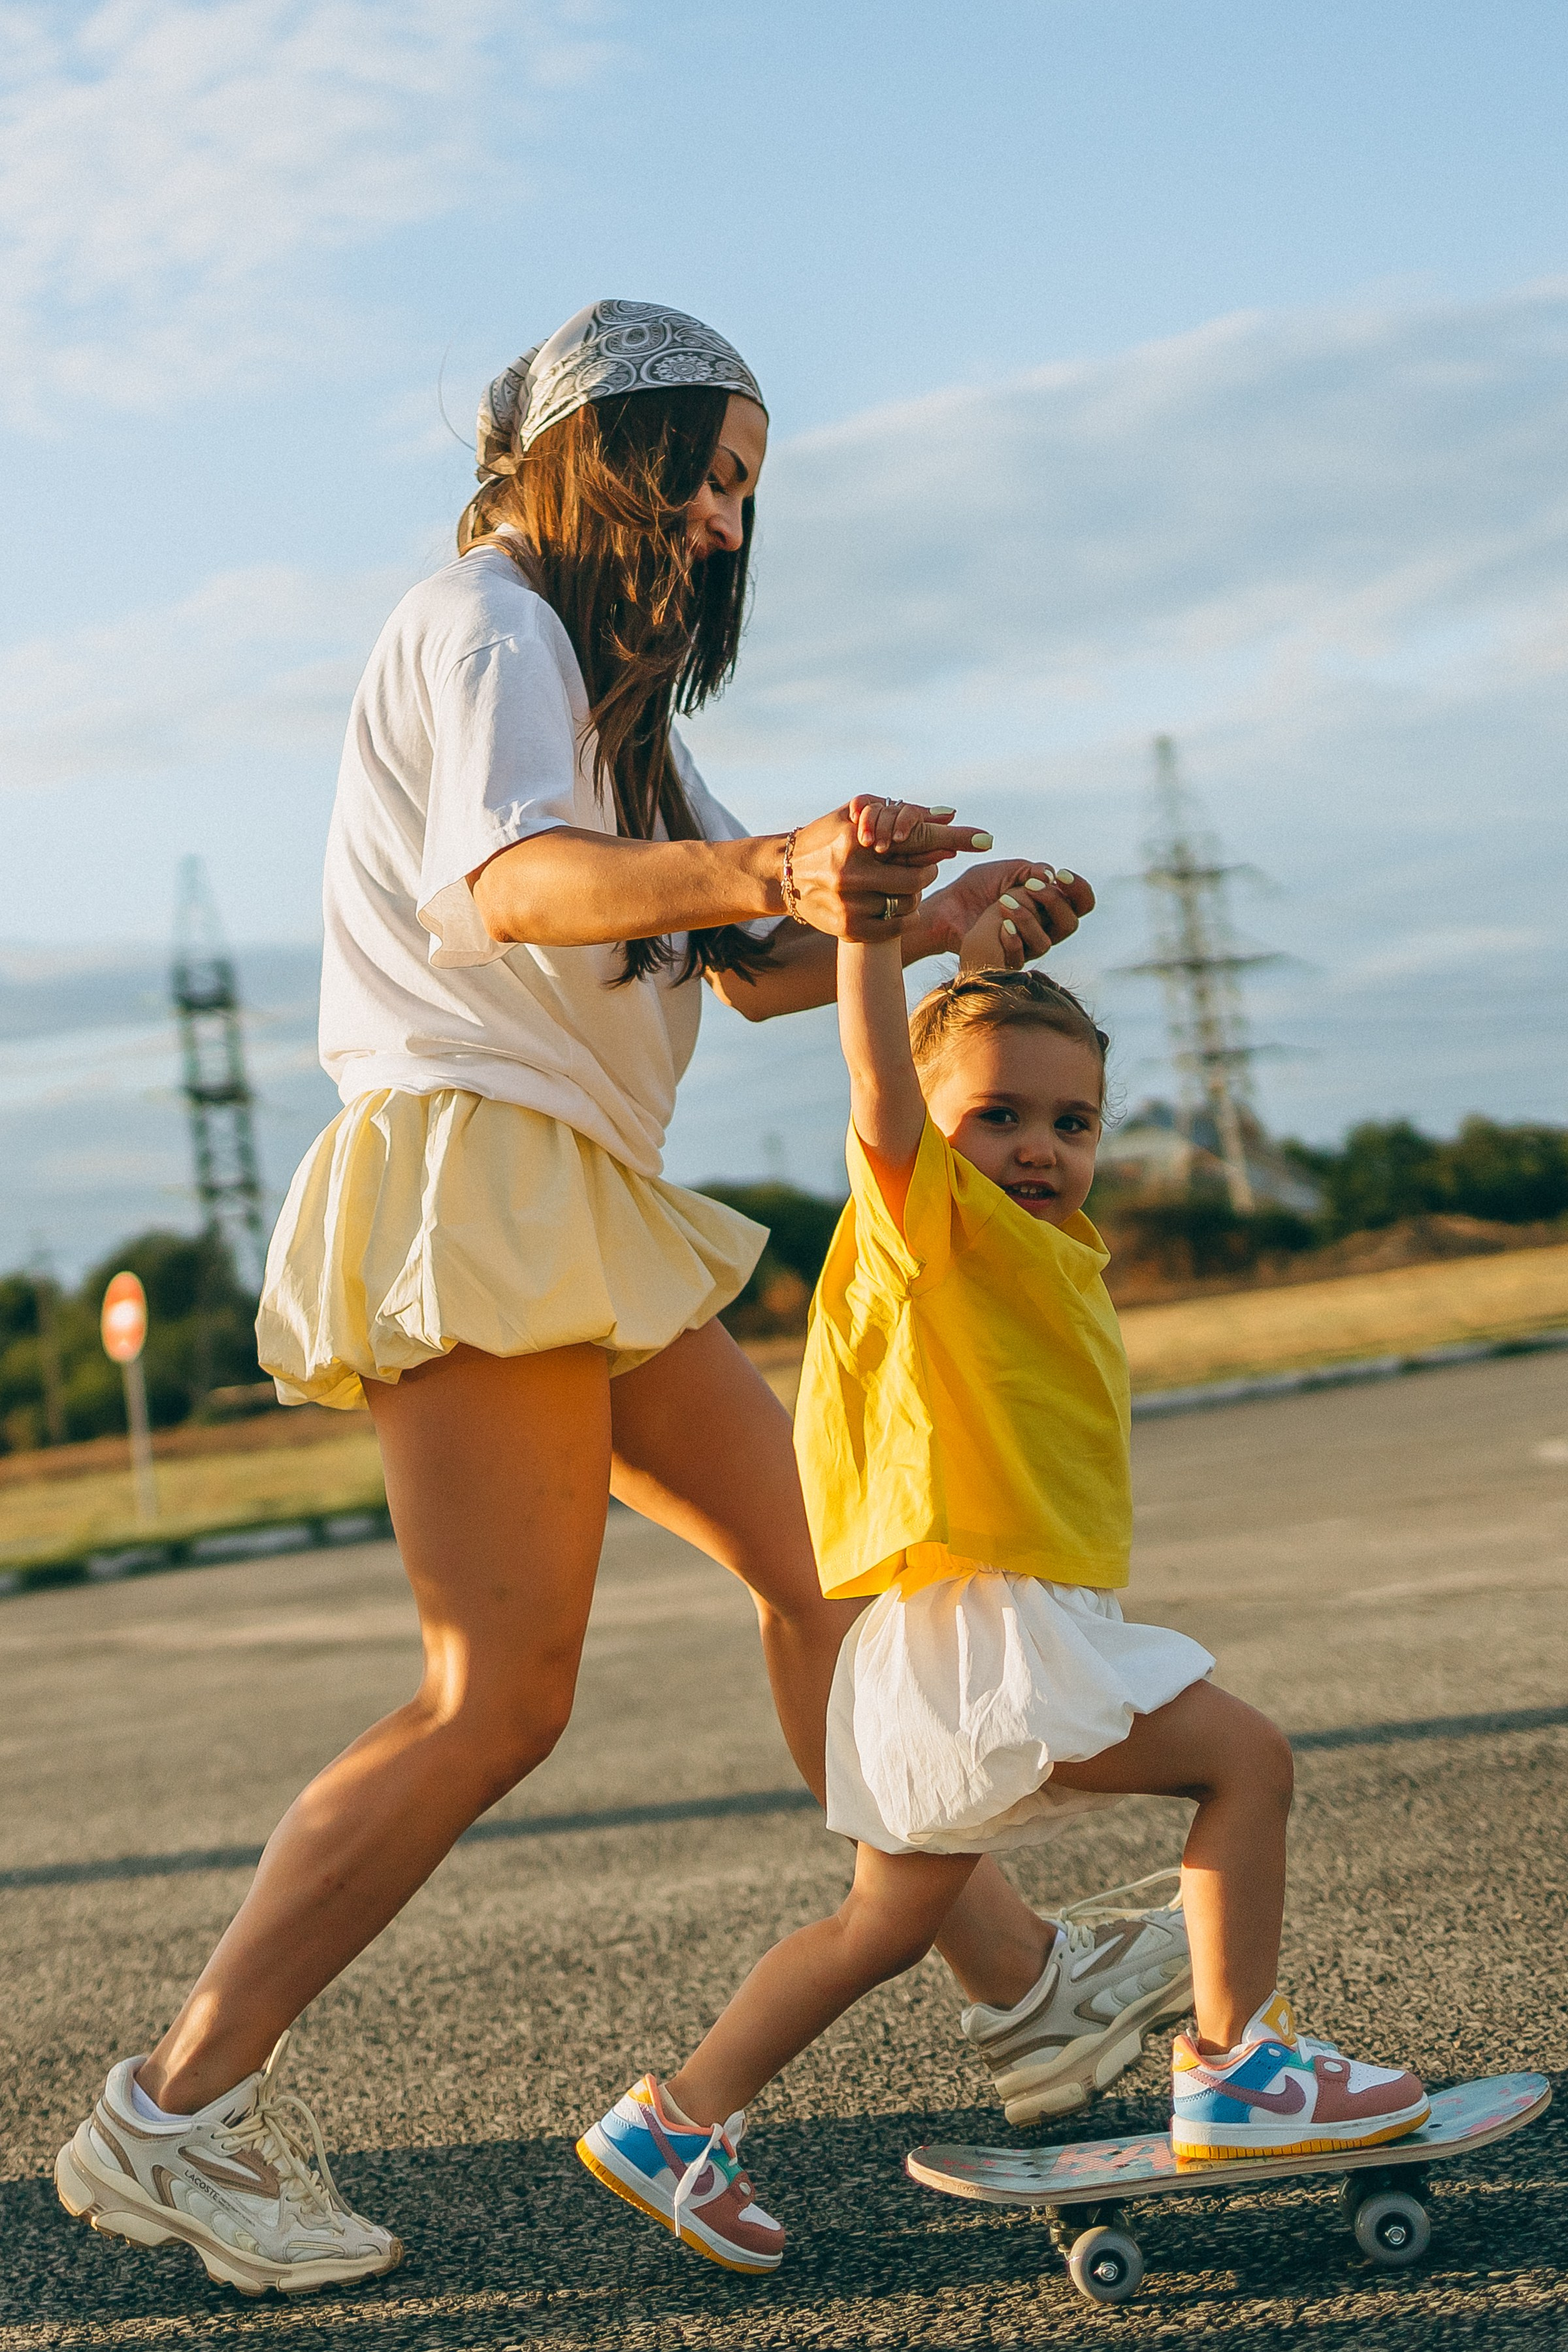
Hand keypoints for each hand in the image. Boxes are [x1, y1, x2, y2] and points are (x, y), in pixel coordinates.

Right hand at [785, 799, 991, 939]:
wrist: (782, 874)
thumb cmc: (826, 837)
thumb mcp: (855, 814)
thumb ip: (901, 812)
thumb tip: (949, 815)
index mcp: (855, 839)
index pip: (915, 838)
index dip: (953, 840)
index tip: (986, 839)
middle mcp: (851, 872)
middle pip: (916, 878)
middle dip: (927, 872)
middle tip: (925, 868)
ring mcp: (848, 904)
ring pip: (907, 904)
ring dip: (914, 896)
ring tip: (902, 886)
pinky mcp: (847, 928)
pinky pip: (894, 927)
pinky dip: (903, 917)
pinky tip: (896, 907)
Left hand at [918, 857, 1094, 959]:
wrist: (947, 908)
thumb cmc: (977, 888)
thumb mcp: (1005, 871)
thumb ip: (1030, 871)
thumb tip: (1051, 876)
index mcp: (1049, 906)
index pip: (1081, 903)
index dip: (1078, 889)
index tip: (1062, 875)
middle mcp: (1043, 929)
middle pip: (1070, 924)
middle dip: (1054, 902)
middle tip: (1033, 886)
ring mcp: (1026, 948)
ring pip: (1046, 942)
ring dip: (1027, 918)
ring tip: (1004, 901)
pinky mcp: (1006, 962)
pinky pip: (1020, 956)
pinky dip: (1012, 936)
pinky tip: (1000, 923)